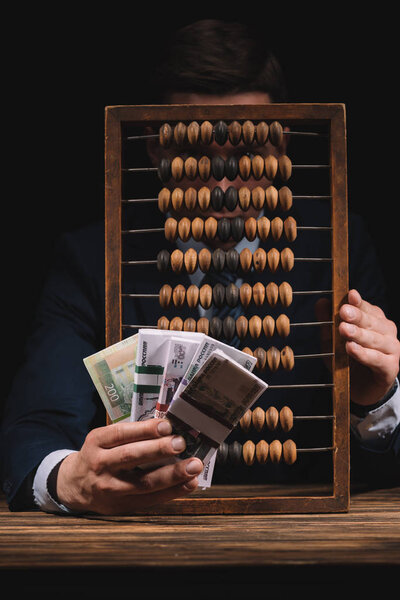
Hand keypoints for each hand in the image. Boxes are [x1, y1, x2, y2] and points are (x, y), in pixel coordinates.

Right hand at [56, 418, 202, 514]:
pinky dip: (172, 492)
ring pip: (143, 482)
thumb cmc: (99, 455)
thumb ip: (130, 435)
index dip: (144, 430)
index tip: (167, 425)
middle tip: (181, 443)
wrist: (75, 485)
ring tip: (194, 466)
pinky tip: (189, 483)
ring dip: (172, 474)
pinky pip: (150, 500)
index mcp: (96, 442)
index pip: (121, 434)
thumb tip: (169, 429)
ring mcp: (110, 488)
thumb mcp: (104, 439)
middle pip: (131, 457)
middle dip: (159, 450)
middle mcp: (100, 465)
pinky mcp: (121, 506)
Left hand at [339, 289, 399, 405]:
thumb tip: (322, 302)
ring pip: (375, 339)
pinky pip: (376, 359)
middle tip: (343, 312)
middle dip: (357, 316)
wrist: (361, 389)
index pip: (366, 308)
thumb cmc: (348, 360)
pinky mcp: (390, 367)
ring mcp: (391, 349)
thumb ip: (328, 322)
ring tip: (344, 330)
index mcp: (375, 320)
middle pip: (371, 322)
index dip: (358, 302)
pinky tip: (351, 348)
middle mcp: (386, 332)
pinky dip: (364, 354)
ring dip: (359, 334)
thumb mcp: (332, 340)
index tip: (350, 295)